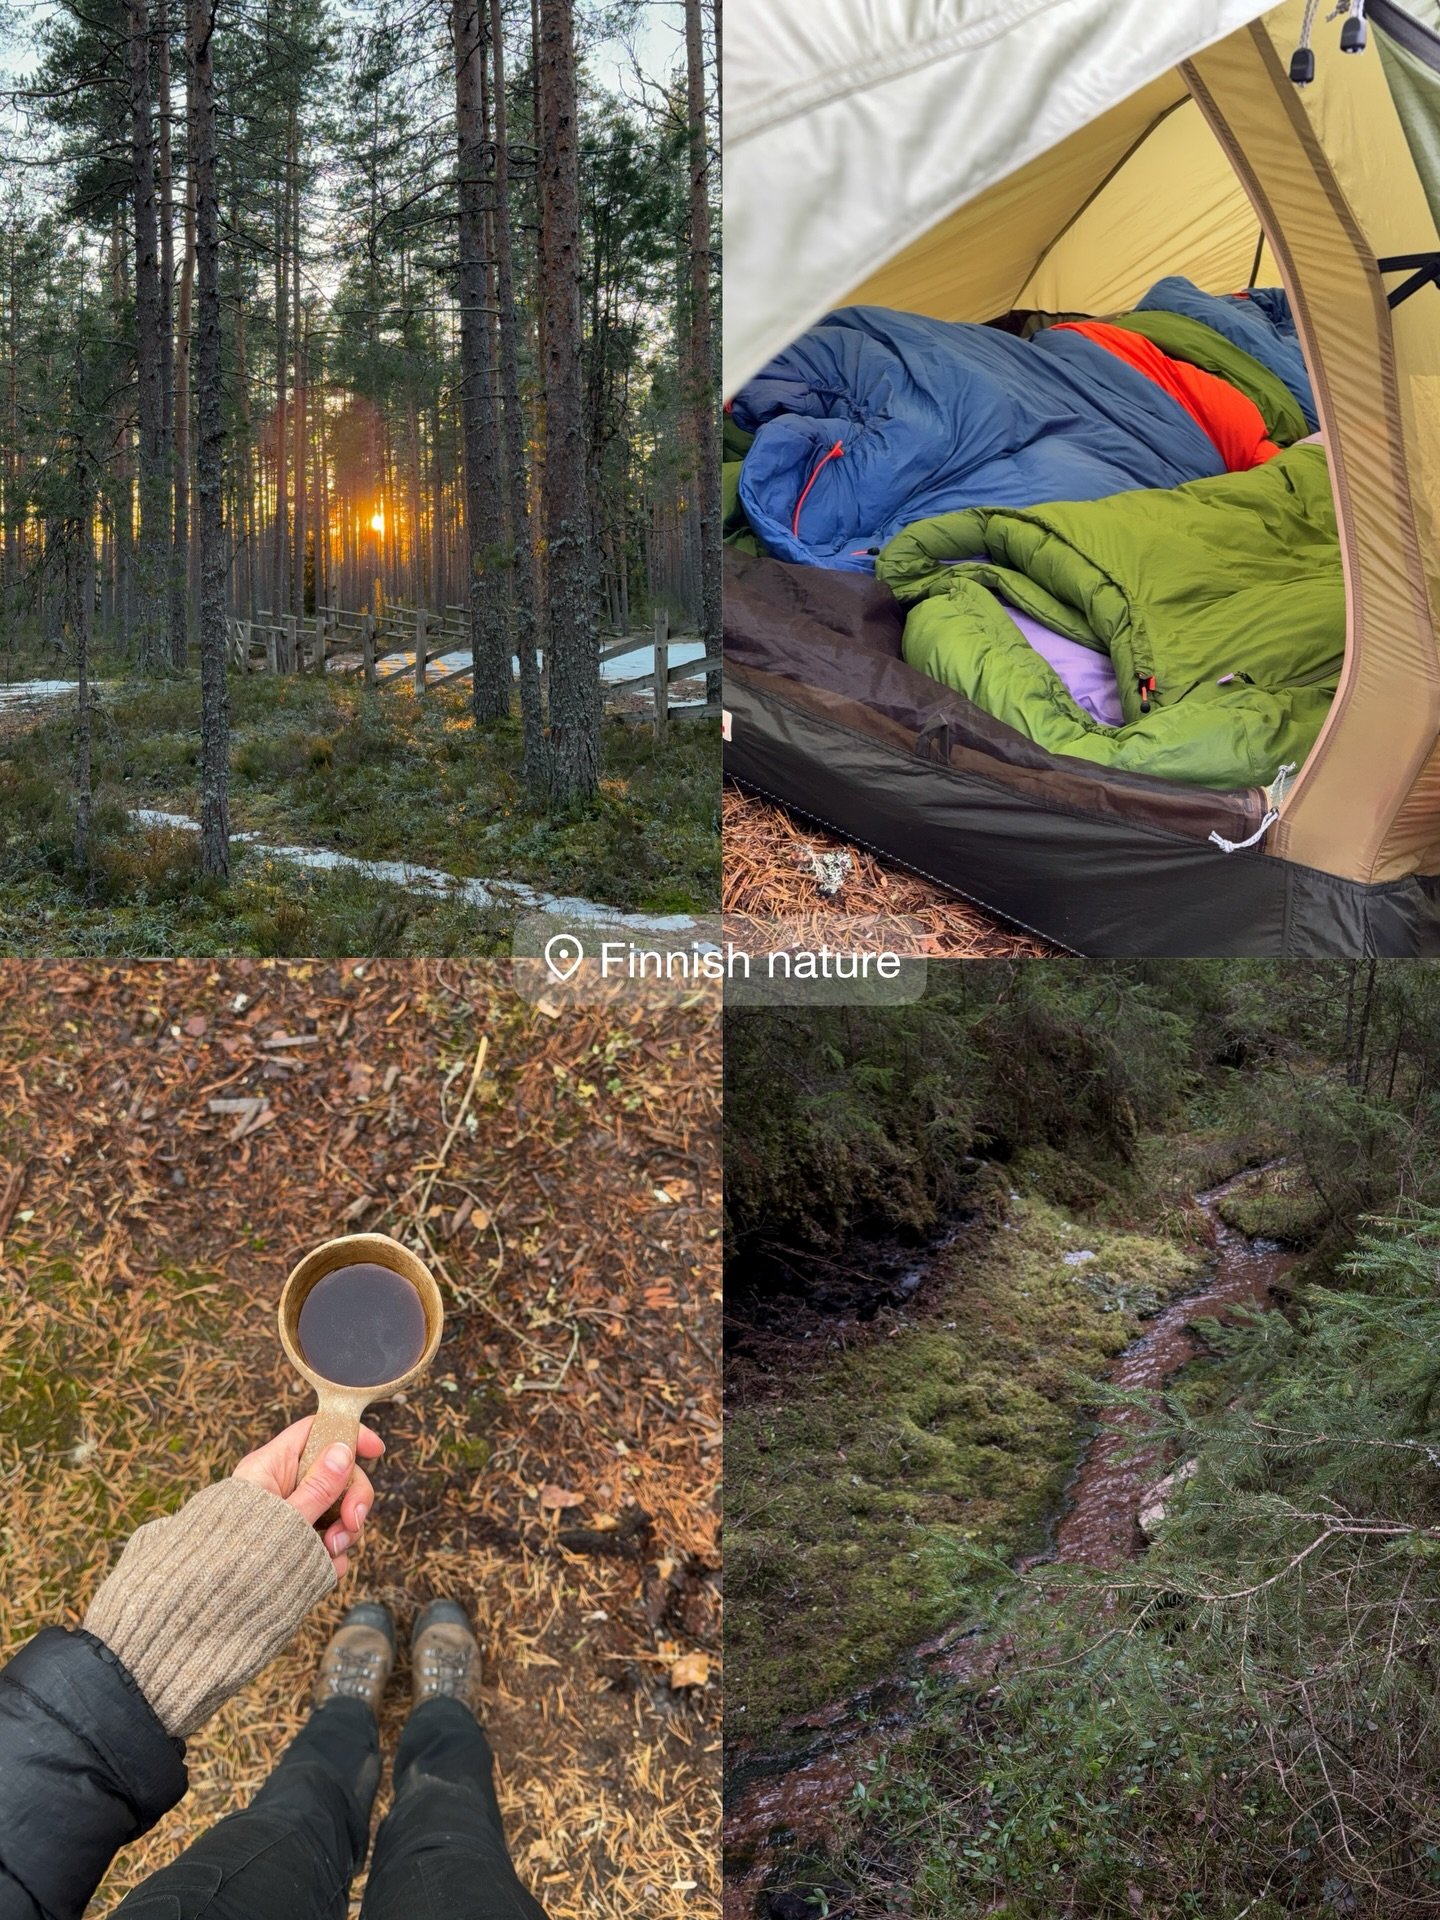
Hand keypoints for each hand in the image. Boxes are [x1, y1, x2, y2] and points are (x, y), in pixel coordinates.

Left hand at [232, 1417, 383, 1579]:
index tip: (375, 1450)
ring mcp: (292, 1516)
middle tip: (353, 1522)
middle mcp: (283, 1487)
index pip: (316, 1431)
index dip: (348, 1434)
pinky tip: (321, 1567)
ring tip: (329, 1550)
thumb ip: (317, 1487)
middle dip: (352, 1499)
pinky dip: (331, 1556)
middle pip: (337, 1474)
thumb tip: (343, 1450)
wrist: (209, 1609)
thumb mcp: (284, 1518)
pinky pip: (327, 1541)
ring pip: (337, 1510)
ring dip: (344, 1532)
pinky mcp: (296, 1545)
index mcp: (271, 1467)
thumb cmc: (232, 1559)